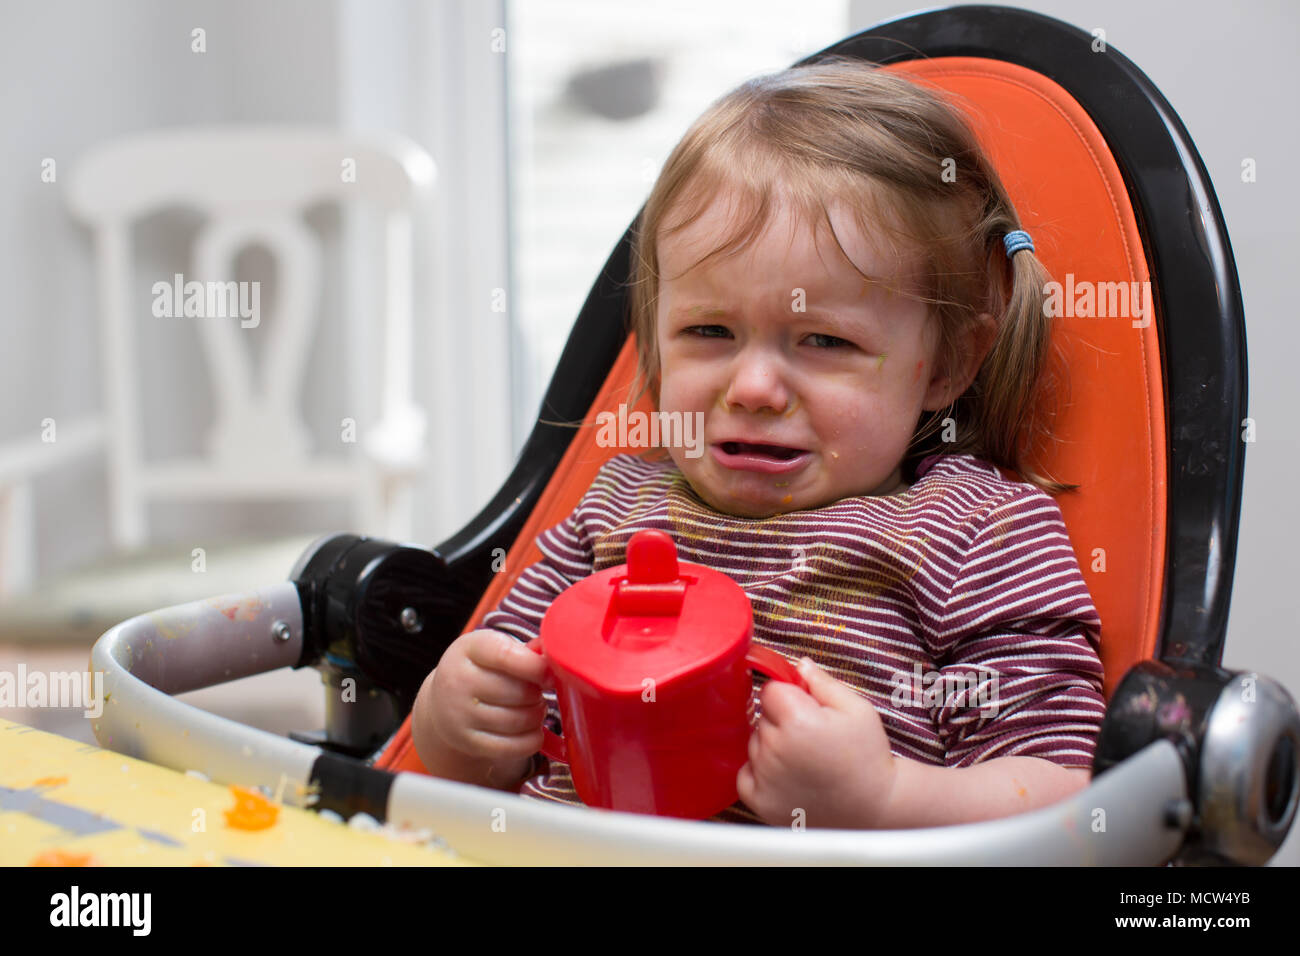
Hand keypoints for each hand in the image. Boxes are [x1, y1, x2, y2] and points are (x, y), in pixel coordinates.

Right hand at [424, 629, 551, 764]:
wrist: (443, 703)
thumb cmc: (480, 671)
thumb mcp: (494, 650)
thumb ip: (525, 651)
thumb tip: (554, 656)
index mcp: (468, 649)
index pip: (506, 656)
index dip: (536, 667)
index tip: (549, 674)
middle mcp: (458, 681)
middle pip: (517, 691)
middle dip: (537, 694)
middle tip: (537, 692)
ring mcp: (459, 715)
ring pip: (518, 720)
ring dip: (536, 716)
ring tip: (533, 709)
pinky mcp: (467, 742)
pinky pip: (512, 747)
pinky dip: (531, 740)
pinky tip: (532, 730)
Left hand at [736, 657, 897, 828]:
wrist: (874, 809)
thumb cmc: (868, 758)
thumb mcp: (857, 709)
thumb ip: (822, 682)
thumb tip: (799, 665)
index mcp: (797, 721)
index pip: (770, 690)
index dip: (790, 695)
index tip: (807, 708)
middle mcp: (775, 749)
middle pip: (762, 717)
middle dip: (782, 720)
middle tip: (812, 738)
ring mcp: (765, 778)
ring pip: (754, 743)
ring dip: (771, 746)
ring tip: (805, 760)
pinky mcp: (760, 802)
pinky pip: (745, 773)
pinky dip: (760, 772)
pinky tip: (787, 775)